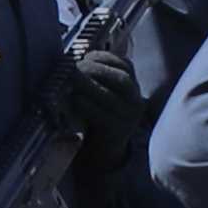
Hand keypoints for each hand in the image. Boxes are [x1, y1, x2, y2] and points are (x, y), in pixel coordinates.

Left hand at [58, 27, 153, 157]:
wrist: (103, 149)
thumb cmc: (97, 115)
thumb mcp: (100, 93)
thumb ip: (93, 77)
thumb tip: (72, 62)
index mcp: (132, 86)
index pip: (124, 64)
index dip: (102, 58)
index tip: (83, 58)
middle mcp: (135, 100)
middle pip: (121, 79)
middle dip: (96, 70)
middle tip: (73, 70)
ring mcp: (129, 117)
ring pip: (113, 96)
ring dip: (90, 85)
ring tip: (72, 82)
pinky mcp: (118, 132)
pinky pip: (103, 116)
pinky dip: (88, 105)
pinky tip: (75, 100)